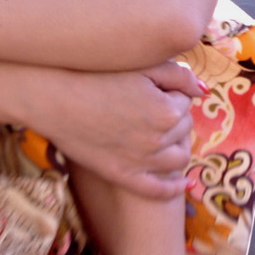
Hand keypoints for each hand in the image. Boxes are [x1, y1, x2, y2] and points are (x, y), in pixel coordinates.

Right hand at [39, 60, 202, 200]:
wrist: (51, 96)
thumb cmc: (93, 74)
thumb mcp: (140, 65)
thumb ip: (177, 74)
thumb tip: (204, 91)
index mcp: (166, 111)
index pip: (184, 102)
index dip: (169, 93)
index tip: (149, 88)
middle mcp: (158, 140)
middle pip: (183, 129)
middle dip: (174, 117)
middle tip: (149, 106)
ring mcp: (141, 161)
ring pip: (178, 158)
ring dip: (177, 145)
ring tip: (161, 134)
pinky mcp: (123, 176)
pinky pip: (159, 190)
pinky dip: (174, 187)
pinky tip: (182, 183)